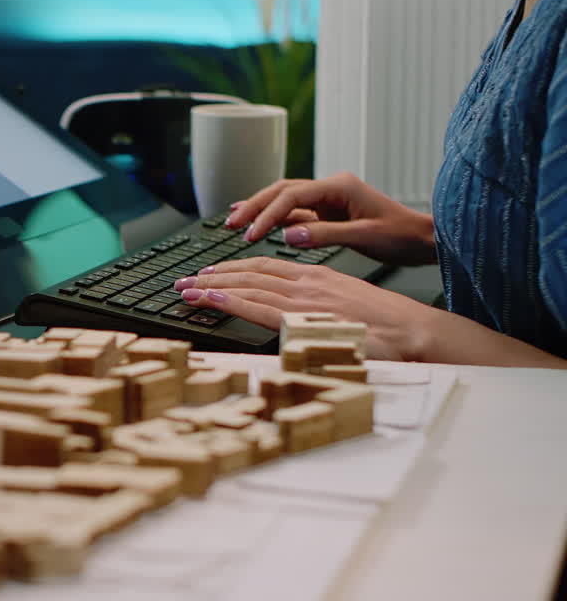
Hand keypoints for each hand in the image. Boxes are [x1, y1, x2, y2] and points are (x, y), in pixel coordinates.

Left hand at [173, 257, 438, 359]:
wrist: (415, 332)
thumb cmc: (387, 326)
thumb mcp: (345, 308)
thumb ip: (316, 308)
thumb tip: (294, 318)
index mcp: (316, 278)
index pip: (265, 268)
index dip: (233, 270)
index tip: (210, 274)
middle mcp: (306, 283)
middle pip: (249, 273)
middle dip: (213, 276)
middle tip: (185, 281)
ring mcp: (305, 299)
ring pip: (248, 286)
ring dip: (212, 287)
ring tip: (186, 290)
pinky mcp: (307, 317)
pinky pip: (260, 306)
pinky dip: (232, 300)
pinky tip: (211, 298)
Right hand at [226, 172, 437, 266]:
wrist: (423, 239)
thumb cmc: (401, 236)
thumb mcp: (364, 236)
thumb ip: (325, 235)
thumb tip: (287, 236)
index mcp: (339, 186)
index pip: (292, 196)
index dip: (267, 215)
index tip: (250, 234)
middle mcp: (331, 188)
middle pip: (281, 191)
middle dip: (254, 206)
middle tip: (231, 224)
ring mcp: (328, 199)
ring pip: (284, 199)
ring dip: (259, 210)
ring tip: (233, 222)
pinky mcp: (328, 213)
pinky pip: (293, 211)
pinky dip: (272, 217)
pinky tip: (255, 222)